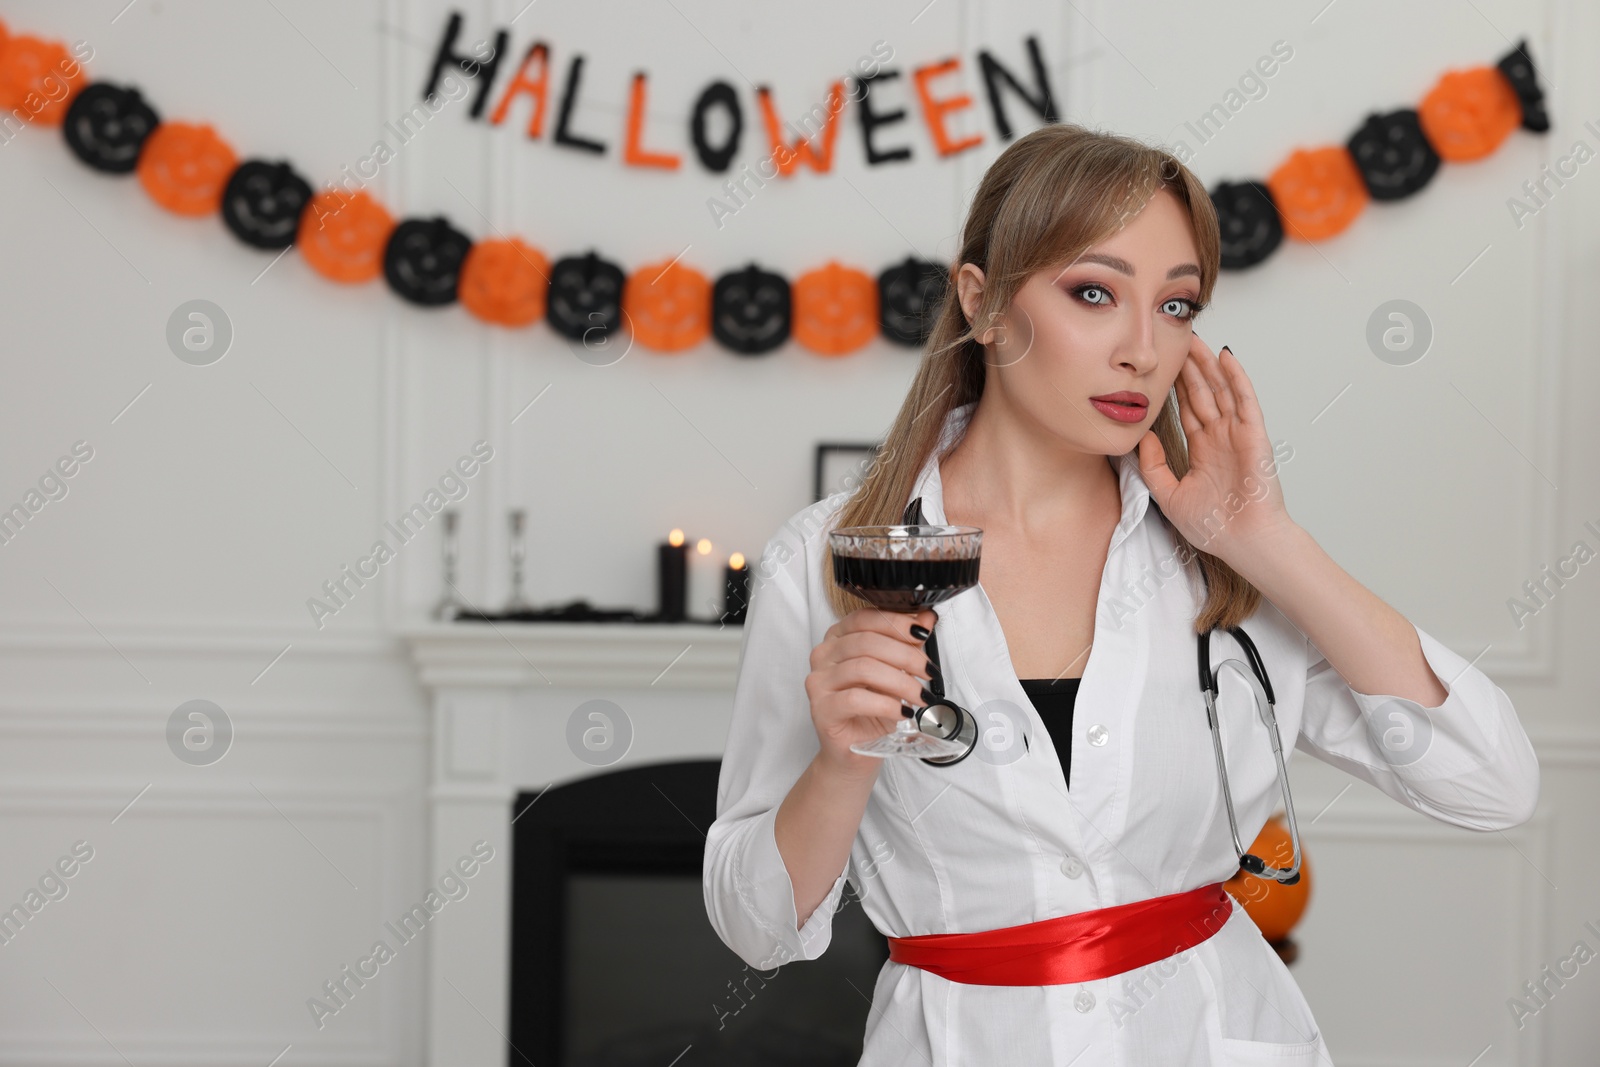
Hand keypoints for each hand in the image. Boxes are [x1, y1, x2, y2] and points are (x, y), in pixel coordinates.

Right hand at [805, 607, 937, 778]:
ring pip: (863, 668)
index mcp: (838, 638)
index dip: (896, 622)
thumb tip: (927, 618)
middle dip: (905, 655)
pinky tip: (902, 712)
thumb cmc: (873, 709)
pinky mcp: (821, 709)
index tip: (923, 634)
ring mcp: (818, 682)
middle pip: (866, 642)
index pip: (864, 618)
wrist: (855, 751)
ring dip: (900, 681)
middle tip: (928, 671)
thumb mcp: (895, 671)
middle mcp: (823, 655)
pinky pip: (856, 699)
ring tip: (920, 695)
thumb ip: (906, 643)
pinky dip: (886, 704)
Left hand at [1137, 334, 1294, 563]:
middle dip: (1189, 368)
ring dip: (1208, 365)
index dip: (1175, 388)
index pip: (1187, 410)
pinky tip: (1226, 357)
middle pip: (1203, 394)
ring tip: (1195, 339)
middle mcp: (1220, 438)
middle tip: (1176, 340)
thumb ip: (1153, 467)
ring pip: (1222, 390)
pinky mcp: (1254, 435)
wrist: (1244, 543)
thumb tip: (1142, 438)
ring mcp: (1238, 435)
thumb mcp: (1169, 496)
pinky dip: (1237, 378)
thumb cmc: (1214, 527)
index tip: (1162, 366)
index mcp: (1203, 451)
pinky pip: (1245, 400)